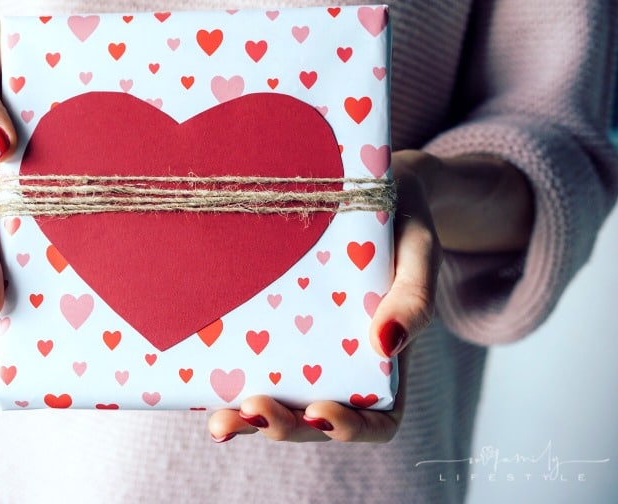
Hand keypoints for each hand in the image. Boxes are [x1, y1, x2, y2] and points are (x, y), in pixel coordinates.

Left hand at [208, 150, 440, 442]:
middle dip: (280, 425)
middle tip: (251, 410)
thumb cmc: (403, 223)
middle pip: (312, 421)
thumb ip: (413, 298)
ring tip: (219, 421)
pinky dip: (225, 382)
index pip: (377, 422)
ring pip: (276, 403)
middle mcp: (342, 369)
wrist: (372, 188)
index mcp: (387, 364)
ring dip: (246, 418)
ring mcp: (303, 353)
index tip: (319, 411)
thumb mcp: (419, 252)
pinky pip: (249, 364)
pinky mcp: (270, 328)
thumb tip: (386, 344)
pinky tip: (198, 383)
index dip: (348, 429)